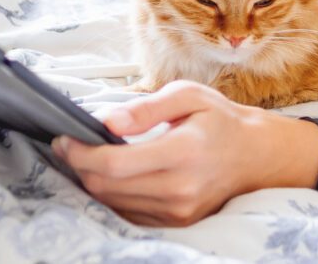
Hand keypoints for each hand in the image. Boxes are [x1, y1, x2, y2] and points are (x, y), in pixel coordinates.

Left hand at [52, 80, 310, 226]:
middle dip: (79, 166)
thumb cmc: (219, 119)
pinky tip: (109, 174)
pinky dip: (112, 194)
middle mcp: (180, 188)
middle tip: (67, 145)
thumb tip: (107, 121)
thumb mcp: (188, 95)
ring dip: (92, 181)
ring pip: (113, 202)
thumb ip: (146, 108)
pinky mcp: (177, 221)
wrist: (254, 155)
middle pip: (107, 187)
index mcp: (182, 152)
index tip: (64, 138)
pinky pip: (129, 213)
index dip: (81, 153)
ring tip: (86, 156)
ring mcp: (178, 210)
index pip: (115, 164)